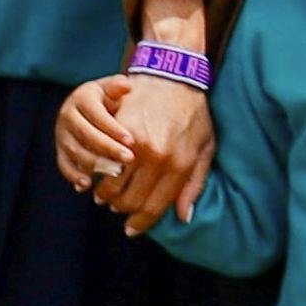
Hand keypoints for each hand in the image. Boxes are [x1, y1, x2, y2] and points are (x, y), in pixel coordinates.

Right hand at [63, 67, 213, 231]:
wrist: (175, 76)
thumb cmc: (194, 115)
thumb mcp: (205, 149)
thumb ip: (194, 185)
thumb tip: (183, 217)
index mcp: (179, 165)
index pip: (154, 207)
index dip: (141, 223)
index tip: (132, 229)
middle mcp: (158, 158)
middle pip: (129, 200)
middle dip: (121, 210)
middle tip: (117, 210)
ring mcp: (137, 143)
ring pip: (112, 184)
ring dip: (106, 195)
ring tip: (106, 195)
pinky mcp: (121, 129)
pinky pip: (105, 160)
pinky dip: (99, 173)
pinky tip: (100, 175)